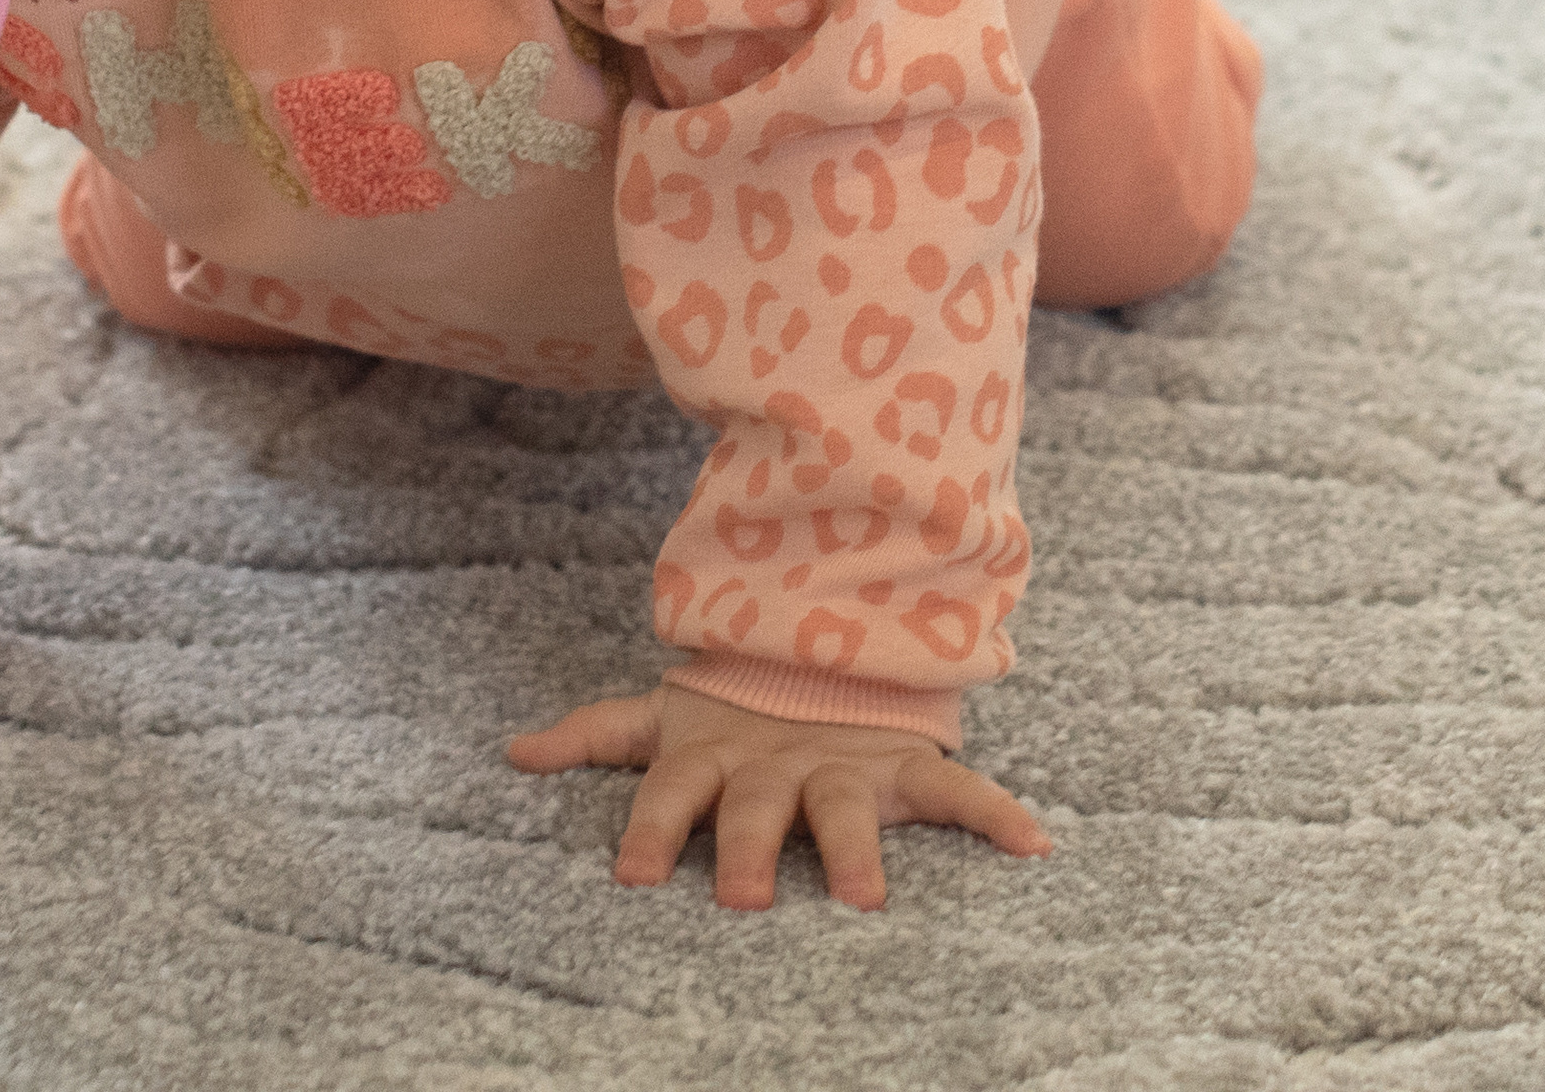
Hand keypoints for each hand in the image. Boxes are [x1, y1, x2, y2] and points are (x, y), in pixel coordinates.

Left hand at [508, 685, 1049, 910]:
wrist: (827, 645)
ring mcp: (842, 765)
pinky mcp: (903, 766)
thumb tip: (511, 753)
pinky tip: (1034, 846)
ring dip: (855, 851)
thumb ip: (593, 735)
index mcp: (713, 757)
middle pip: (757, 811)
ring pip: (847, 809)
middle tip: (742, 897)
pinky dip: (997, 815)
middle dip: (749, 850)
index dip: (652, 831)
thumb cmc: (732, 707)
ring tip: (865, 899)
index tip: (634, 876)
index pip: (671, 795)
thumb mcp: (661, 717)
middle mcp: (776, 766)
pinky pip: (958, 790)